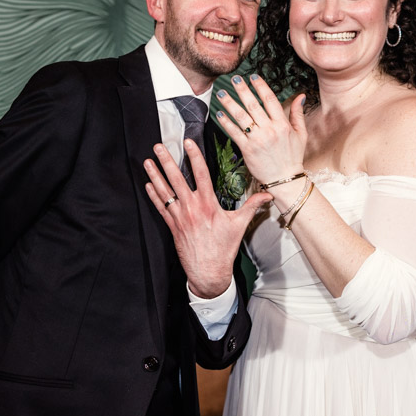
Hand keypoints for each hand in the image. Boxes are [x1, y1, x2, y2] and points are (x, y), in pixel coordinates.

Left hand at [144, 139, 272, 298]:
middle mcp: (192, 208)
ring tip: (148, 161)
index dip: (194, 157)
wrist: (209, 271)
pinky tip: (148, 184)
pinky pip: (160, 207)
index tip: (188, 143)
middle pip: (177, 179)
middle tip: (158, 146)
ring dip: (155, 175)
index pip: (201, 174)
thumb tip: (268, 195)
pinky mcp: (172, 226)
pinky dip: (154, 195)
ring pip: (165, 191)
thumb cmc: (224, 248)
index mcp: (208, 204)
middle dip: (167, 161)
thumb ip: (252, 206)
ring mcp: (180, 217)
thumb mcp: (240, 225)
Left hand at [216, 74, 307, 184]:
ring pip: (241, 117)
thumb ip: (298, 114)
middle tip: (234, 79)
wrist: (285, 179)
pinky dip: (226, 122)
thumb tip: (300, 96)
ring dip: (230, 103)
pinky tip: (219, 113)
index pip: (270, 100)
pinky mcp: (247, 150)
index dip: (260, 86)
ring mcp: (257, 140)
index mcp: (282, 124)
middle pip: (253, 105)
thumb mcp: (301, 134)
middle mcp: (269, 130)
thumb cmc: (293, 157)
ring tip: (221, 93)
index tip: (253, 77)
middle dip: (242, 90)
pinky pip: (234, 133)